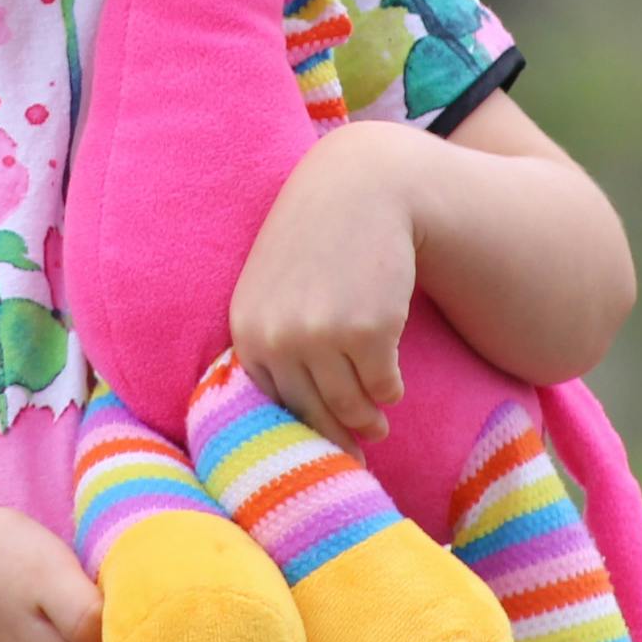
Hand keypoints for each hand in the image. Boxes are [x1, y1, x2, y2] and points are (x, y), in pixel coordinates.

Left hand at [231, 119, 427, 448]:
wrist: (360, 190)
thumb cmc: (315, 242)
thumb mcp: (271, 288)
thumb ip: (272, 342)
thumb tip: (291, 415)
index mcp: (248, 330)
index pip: (270, 404)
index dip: (297, 430)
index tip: (316, 449)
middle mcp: (279, 338)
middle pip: (311, 413)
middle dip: (337, 437)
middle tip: (356, 450)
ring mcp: (324, 336)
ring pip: (350, 406)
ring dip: (367, 419)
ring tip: (377, 425)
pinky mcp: (370, 331)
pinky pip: (384, 385)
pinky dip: (391, 390)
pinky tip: (393, 384)